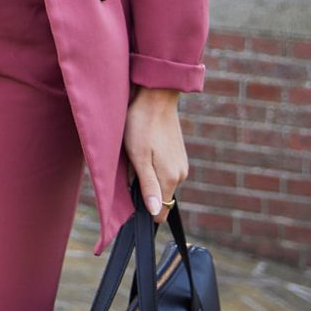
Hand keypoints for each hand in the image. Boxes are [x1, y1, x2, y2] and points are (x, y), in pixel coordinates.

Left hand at [123, 87, 188, 223]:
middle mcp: (181, 174)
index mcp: (171, 178)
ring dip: (147, 175)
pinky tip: (144, 148)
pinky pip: (163, 169)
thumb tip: (155, 212)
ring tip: (136, 153)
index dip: (146, 209)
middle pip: (160, 196)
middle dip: (143, 189)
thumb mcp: (139, 157)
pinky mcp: (178, 154)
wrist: (156, 98)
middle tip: (130, 166)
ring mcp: (181, 164)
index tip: (131, 197)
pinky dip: (152, 164)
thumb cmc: (142, 126)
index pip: (161, 211)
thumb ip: (148, 186)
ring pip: (160, 181)